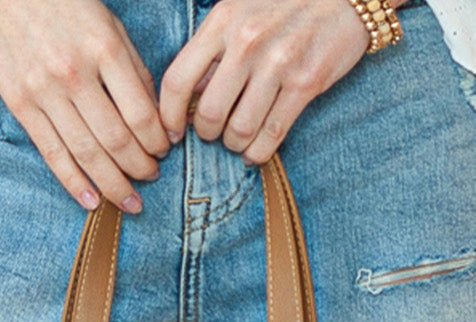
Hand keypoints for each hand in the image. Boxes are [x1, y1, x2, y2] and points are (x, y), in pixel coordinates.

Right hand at [0, 0, 170, 210]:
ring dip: (112, 184)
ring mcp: (45, 92)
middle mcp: (75, 73)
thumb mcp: (107, 23)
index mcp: (103, 49)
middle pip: (116, 140)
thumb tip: (153, 117)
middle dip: (139, 168)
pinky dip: (74, 182)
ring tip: (128, 199)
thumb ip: (132, 68)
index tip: (164, 150)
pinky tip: (91, 201)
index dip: (157, 141)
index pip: (140, 113)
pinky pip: (52, 153)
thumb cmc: (61, 3)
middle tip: (151, 178)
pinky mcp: (22, 106)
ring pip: (87, 153)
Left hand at [159, 0, 403, 162]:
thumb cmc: (284, 4)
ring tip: (237, 141)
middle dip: (207, 134)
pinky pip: (272, 135)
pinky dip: (258, 153)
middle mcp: (247, 42)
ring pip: (239, 130)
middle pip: (208, 114)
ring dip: (234, 144)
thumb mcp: (239, 10)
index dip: (168, 116)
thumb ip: (212, 48)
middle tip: (214, 133)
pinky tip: (254, 152)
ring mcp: (278, 63)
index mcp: (223, 21)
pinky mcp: (306, 83)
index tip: (172, 132)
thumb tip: (189, 94)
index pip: (177, 79)